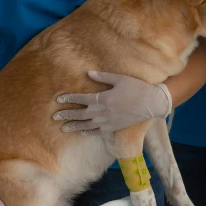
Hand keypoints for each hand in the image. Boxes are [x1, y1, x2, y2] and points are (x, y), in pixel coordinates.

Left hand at [54, 71, 171, 133]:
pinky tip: (81, 132)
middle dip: (67, 114)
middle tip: (54, 116)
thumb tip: (89, 73)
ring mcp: (108, 121)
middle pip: (81, 114)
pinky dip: (89, 132)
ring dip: (74, 126)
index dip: (70, 99)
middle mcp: (103, 112)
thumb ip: (103, 77)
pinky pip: (98, 131)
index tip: (59, 99)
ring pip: (87, 125)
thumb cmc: (136, 87)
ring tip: (63, 128)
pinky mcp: (114, 127)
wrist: (151, 103)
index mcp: (104, 98)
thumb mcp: (120, 78)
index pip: (82, 99)